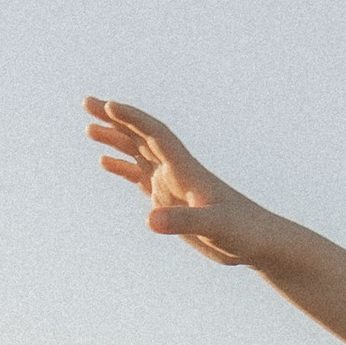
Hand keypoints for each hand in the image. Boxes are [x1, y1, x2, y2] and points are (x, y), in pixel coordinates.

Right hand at [85, 97, 274, 267]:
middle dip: (115, 119)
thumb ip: (183, 221)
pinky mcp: (169, 201)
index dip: (134, 119)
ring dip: (115, 139)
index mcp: (186, 169)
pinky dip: (122, 168)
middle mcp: (175, 171)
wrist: (258, 242)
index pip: (156, 135)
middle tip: (87, 102)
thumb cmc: (243, 231)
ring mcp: (171, 185)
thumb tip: (150, 220)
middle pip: (141, 136)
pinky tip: (105, 162)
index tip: (110, 106)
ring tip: (89, 128)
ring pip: (137, 153)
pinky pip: (140, 178)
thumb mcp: (214, 226)